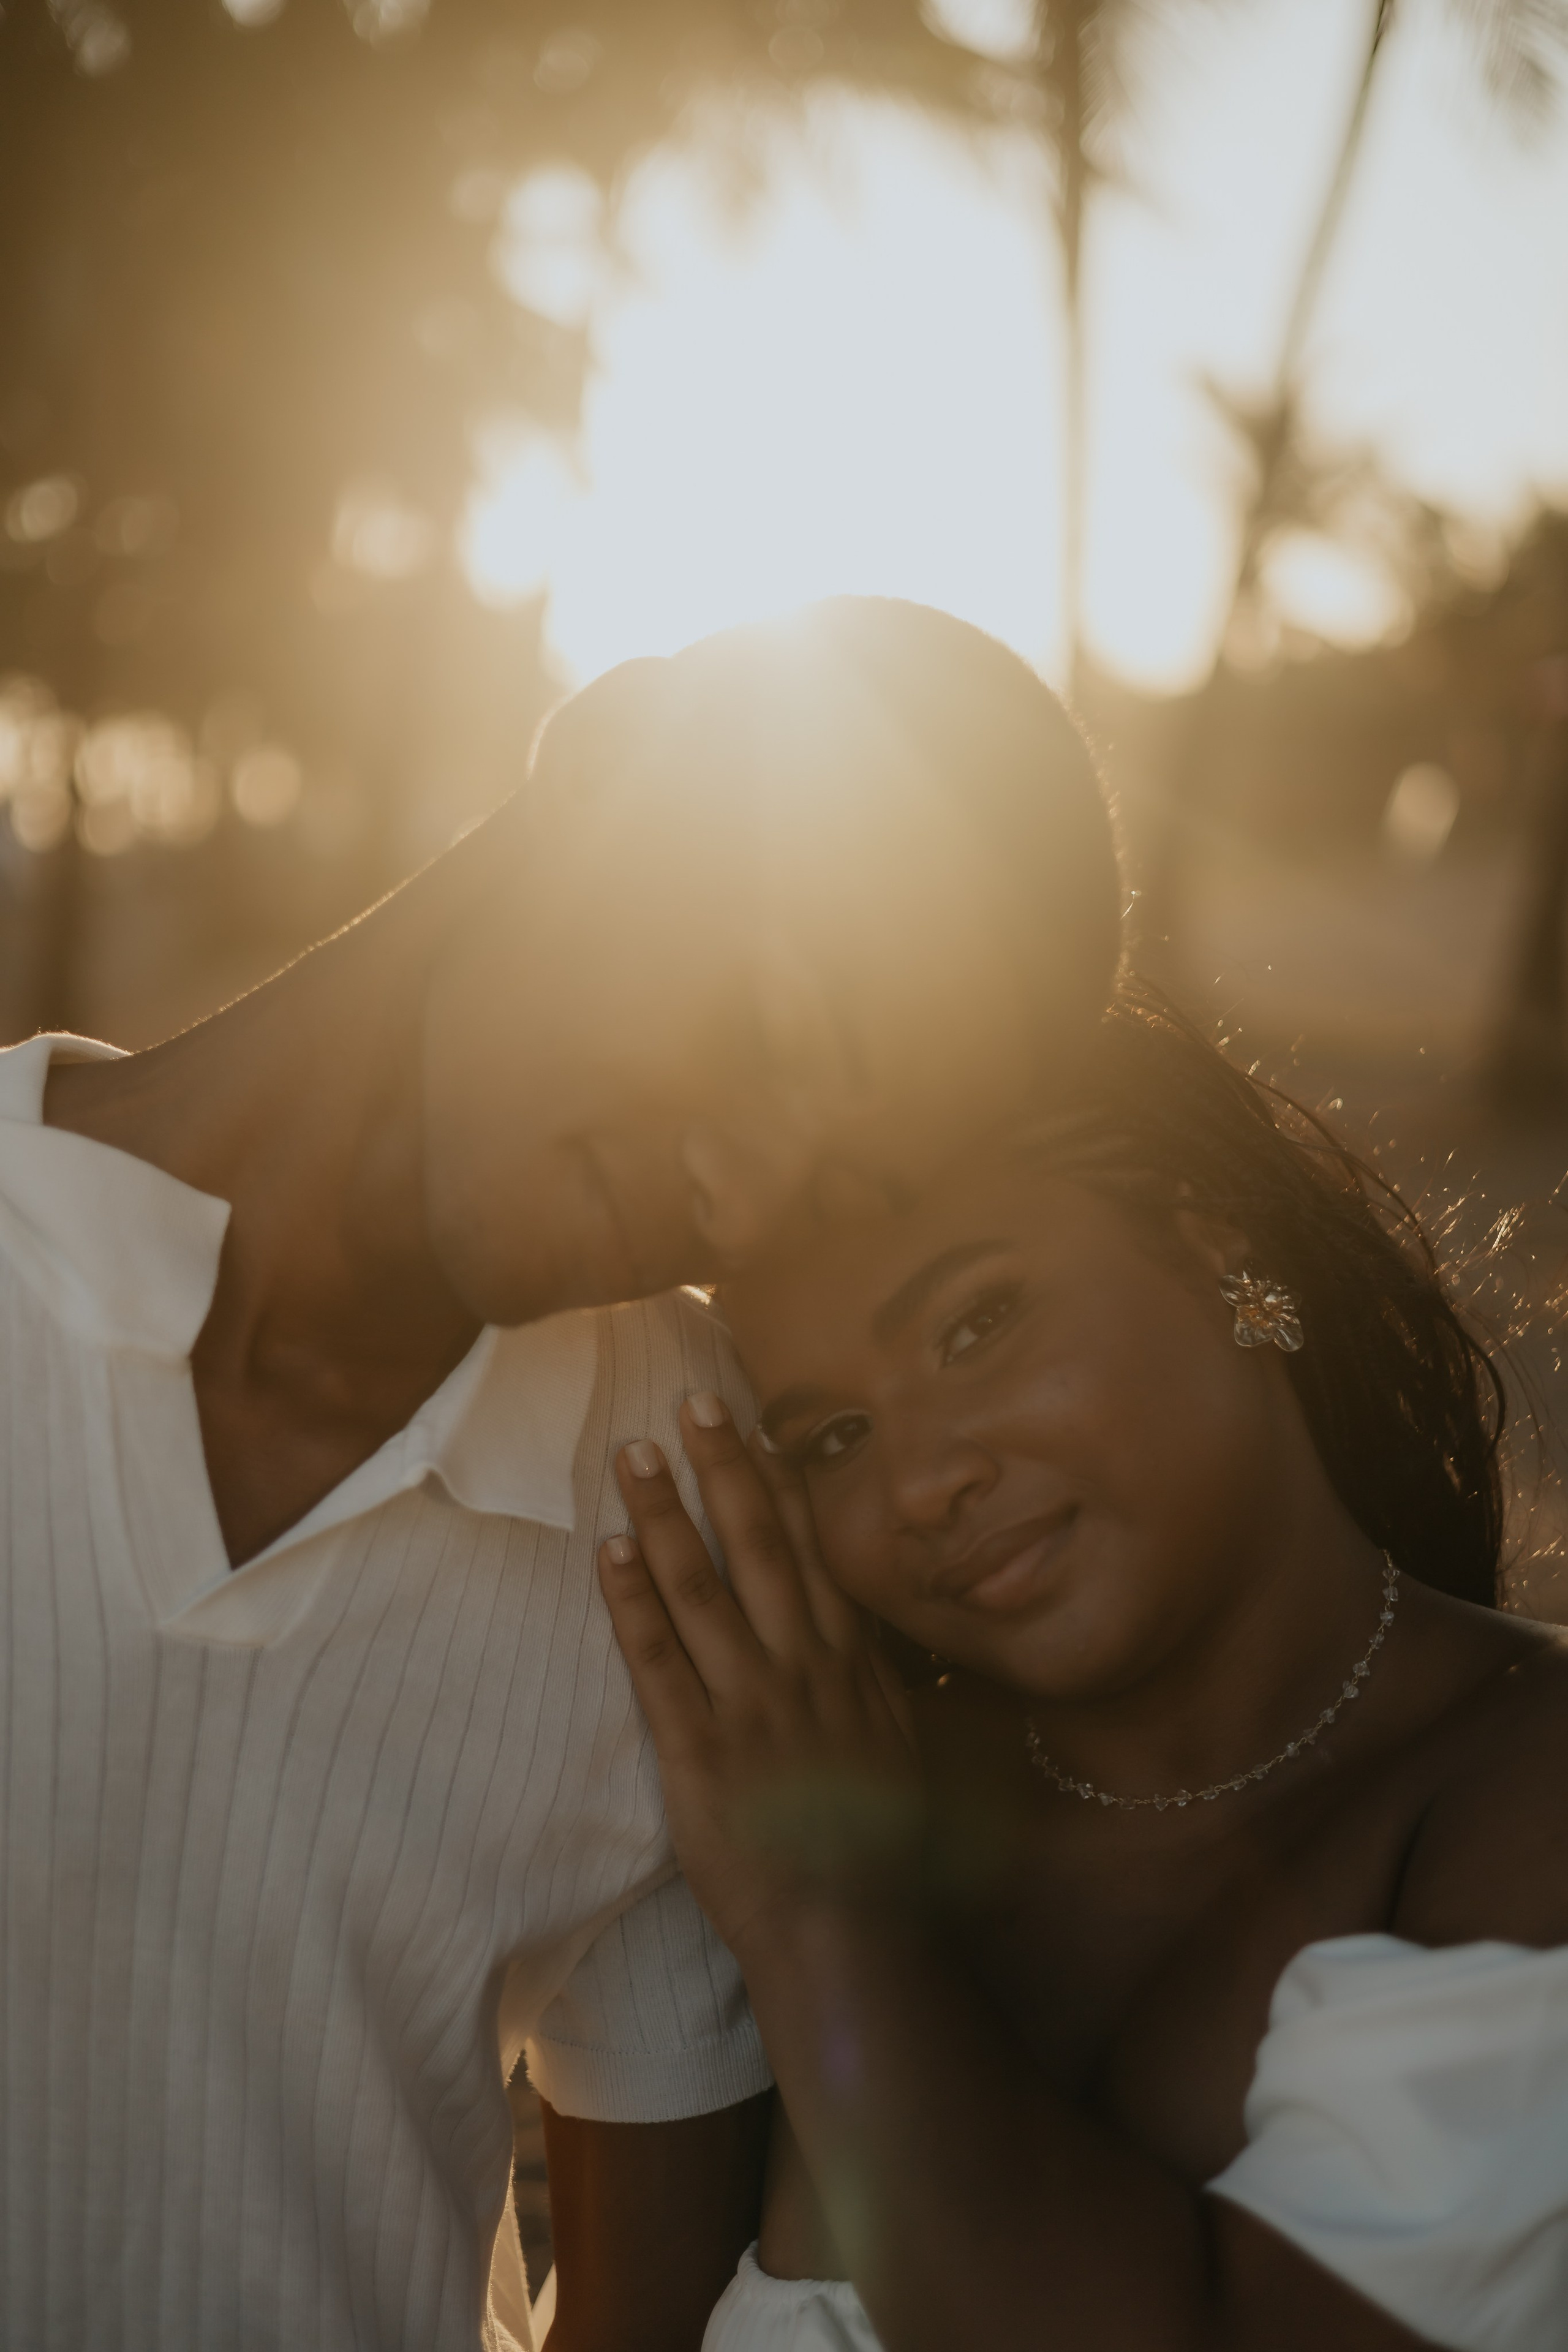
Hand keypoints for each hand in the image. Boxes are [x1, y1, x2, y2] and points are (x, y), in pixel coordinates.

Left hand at [598, 1393, 920, 1960]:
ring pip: (703, 1589)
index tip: (757, 1428)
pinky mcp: (698, 1753)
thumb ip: (878, 1690)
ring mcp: (750, 1708)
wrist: (853, 1936)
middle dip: (723, 1472)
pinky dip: (633, 1601)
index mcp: (852, 1670)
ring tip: (635, 1455)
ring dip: (666, 1515)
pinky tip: (611, 1550)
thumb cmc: (882, 1859)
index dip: (781, 1487)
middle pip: (759, 1549)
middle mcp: (804, 1672)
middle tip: (691, 1404)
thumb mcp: (899, 1756)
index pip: (813, 1555)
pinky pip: (658, 1662)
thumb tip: (862, 1640)